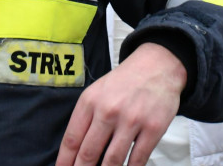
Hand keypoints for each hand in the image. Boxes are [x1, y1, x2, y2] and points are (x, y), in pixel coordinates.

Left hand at [55, 42, 186, 165]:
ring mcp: (131, 120)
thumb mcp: (97, 92)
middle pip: (88, 153)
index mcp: (90, 101)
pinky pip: (138, 159)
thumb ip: (86, 118)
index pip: (72, 139)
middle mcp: (108, 110)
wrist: (157, 65)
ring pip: (112, 160)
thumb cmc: (126, 82)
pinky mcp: (153, 128)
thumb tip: (76, 151)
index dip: (65, 161)